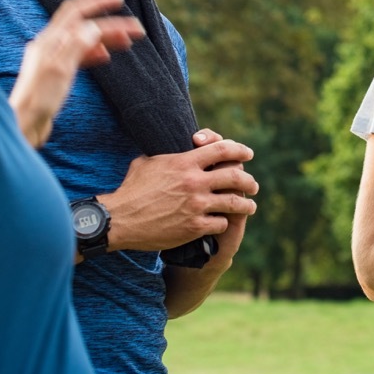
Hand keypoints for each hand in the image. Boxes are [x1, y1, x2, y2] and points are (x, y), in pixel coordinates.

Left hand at [10, 0, 144, 145]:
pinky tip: (106, 57)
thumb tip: (93, 27)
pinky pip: (80, 55)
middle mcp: (49, 45)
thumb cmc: (38, 100)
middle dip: (109, 22)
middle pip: (83, 24)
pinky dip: (96, 52)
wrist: (24, 124)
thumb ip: (76, 46)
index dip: (96, 2)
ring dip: (106, 38)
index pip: (75, 11)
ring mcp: (52, 58)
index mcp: (49, 40)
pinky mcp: (56, 73)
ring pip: (84, 40)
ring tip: (127, 42)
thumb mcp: (60, 70)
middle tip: (133, 26)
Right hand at [99, 138, 258, 252]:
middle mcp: (194, 182)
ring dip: (246, 204)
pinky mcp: (194, 226)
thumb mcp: (146, 163)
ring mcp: (196, 205)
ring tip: (250, 206)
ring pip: (234, 202)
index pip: (222, 150)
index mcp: (185, 162)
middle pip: (235, 176)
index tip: (248, 153)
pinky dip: (224, 222)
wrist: (120, 220)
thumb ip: (167, 156)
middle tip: (253, 185)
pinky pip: (221, 223)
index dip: (239, 150)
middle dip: (249, 181)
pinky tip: (224, 223)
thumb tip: (173, 147)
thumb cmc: (131, 190)